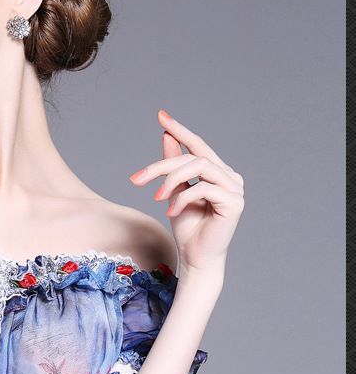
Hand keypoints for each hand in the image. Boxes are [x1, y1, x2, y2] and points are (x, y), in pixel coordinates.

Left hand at [130, 110, 243, 275]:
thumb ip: (173, 166)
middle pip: (194, 157)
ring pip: (200, 166)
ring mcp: (235, 188)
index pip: (198, 145)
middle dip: (162, 166)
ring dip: (171, 179)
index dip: (180, 130)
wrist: (195, 258)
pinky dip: (183, 198)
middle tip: (137, 179)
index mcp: (218, 172)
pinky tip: (172, 211)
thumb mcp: (174, 192)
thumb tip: (167, 135)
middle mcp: (230, 176)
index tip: (161, 116)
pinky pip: (204, 188)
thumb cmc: (187, 228)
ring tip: (157, 198)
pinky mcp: (235, 202)